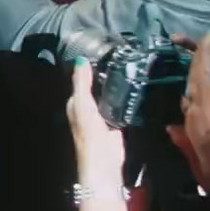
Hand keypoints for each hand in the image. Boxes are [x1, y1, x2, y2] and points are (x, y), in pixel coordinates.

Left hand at [66, 61, 126, 185]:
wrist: (105, 161)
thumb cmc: (89, 133)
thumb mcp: (83, 104)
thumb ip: (82, 83)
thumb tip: (80, 60)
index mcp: (75, 104)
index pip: (80, 81)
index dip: (88, 68)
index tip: (101, 50)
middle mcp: (87, 108)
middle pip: (96, 87)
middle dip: (104, 75)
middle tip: (120, 55)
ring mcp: (102, 116)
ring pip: (108, 96)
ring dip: (116, 86)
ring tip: (129, 66)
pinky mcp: (116, 124)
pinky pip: (120, 106)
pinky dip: (124, 98)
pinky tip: (134, 88)